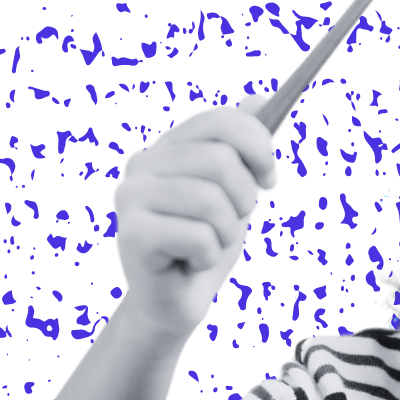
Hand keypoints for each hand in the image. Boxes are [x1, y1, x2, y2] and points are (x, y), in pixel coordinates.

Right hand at [113, 101, 275, 335]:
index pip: (223, 122)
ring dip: (225, 234)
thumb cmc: (202, 245)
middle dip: (242, 200)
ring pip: (211, 201)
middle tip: (228, 224)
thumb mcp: (232, 191)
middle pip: (220, 161)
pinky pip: (198, 236)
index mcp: (168, 147)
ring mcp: (131, 197)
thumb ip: (241, 147)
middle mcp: (143, 164)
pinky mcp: (131, 233)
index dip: (258, 148)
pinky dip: (207, 257)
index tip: (269, 179)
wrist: (174, 303)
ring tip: (207, 246)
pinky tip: (190, 262)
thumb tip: (261, 97)